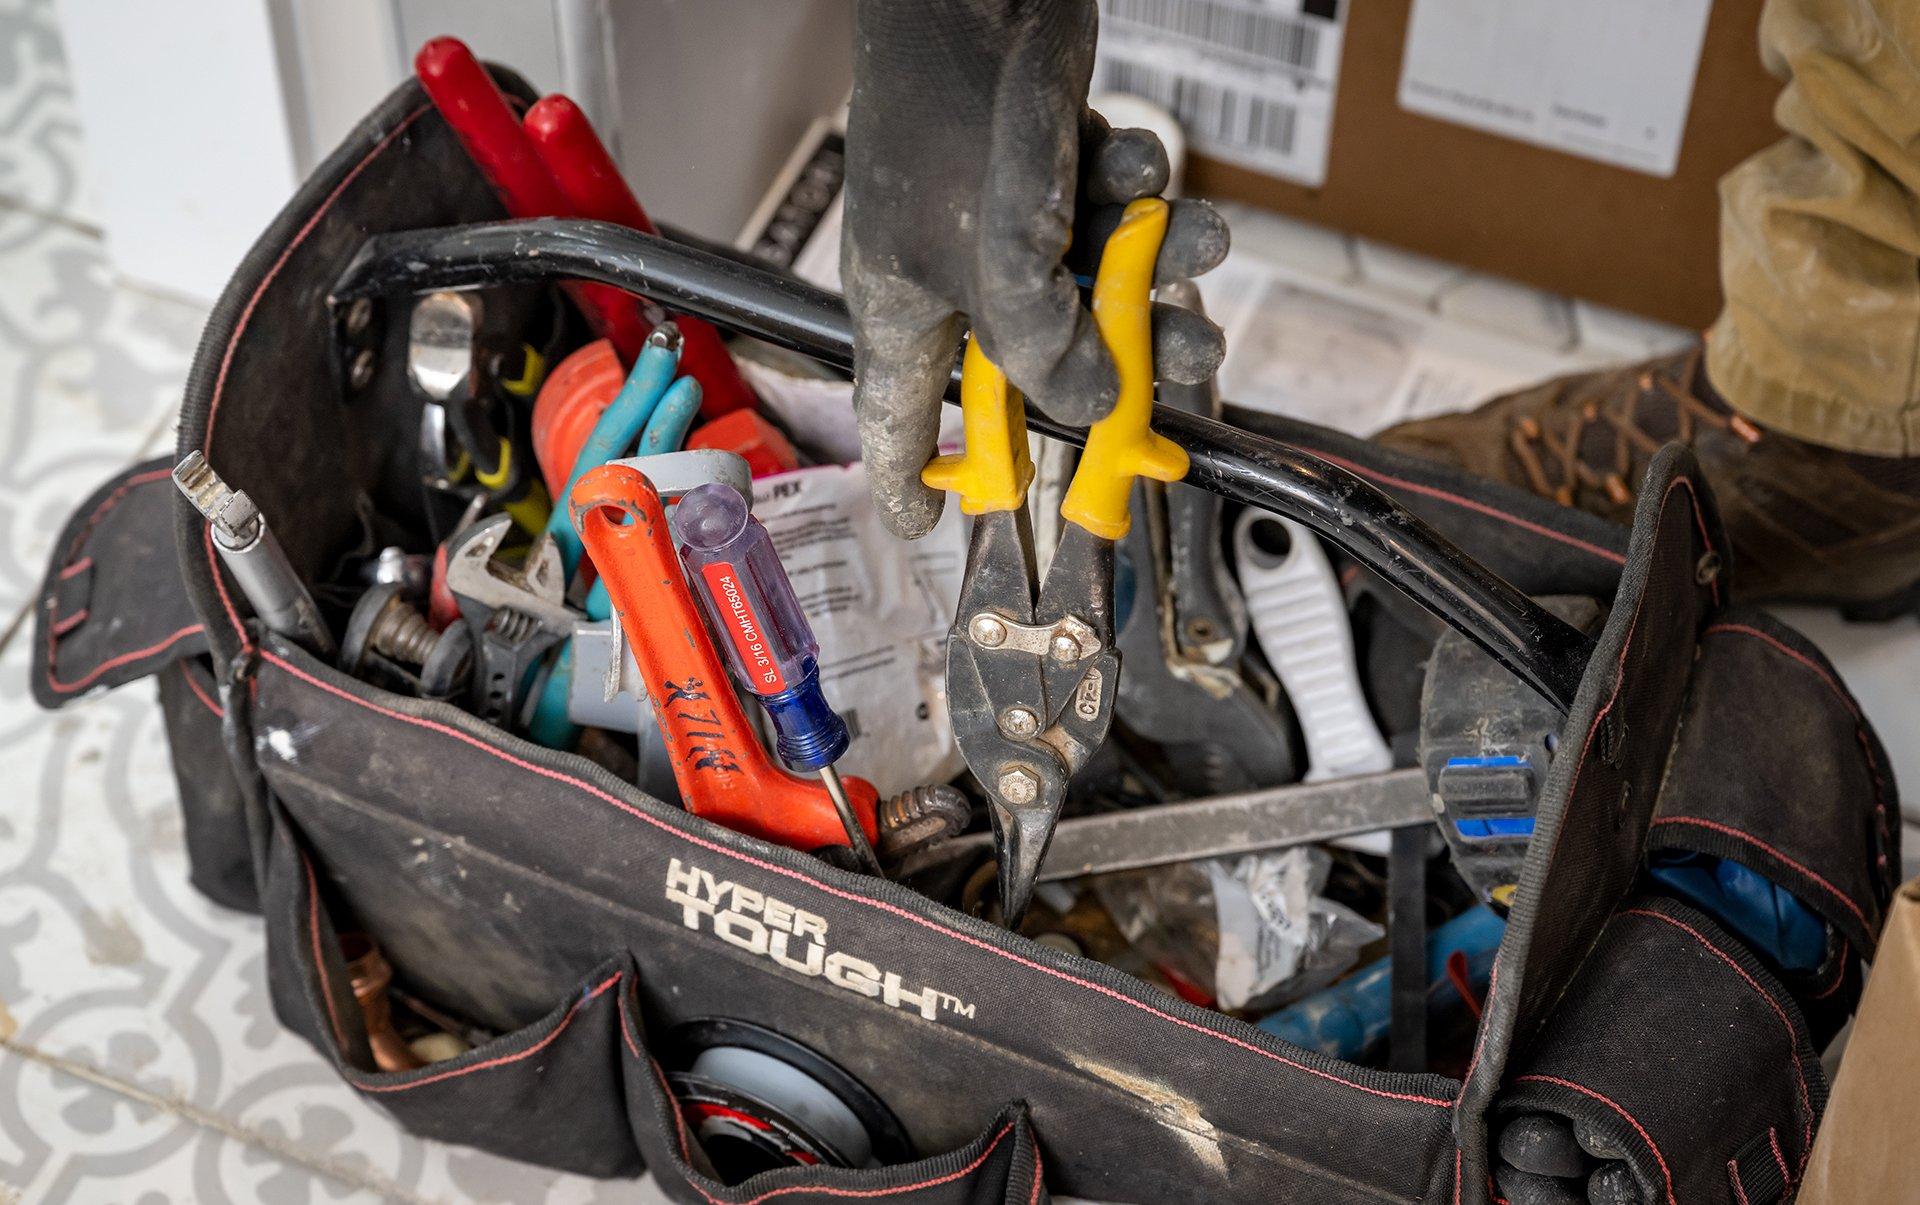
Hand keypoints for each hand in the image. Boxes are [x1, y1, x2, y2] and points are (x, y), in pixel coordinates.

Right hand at [843, 0, 1230, 537]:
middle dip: (1117, 359)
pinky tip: (1138, 165)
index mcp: (907, 307)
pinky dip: (1138, 195)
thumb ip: (1046, 354)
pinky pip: (1108, 212)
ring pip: (1090, 282)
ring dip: (1153, 266)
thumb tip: (1099, 410)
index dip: (911, 477)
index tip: (932, 525)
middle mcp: (955, 274)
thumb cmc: (952, 109)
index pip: (895, 417)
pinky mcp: (1048, 169)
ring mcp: (1004, 221)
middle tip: (1174, 367)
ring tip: (1196, 244)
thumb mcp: (998, 262)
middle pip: (1036, 360)